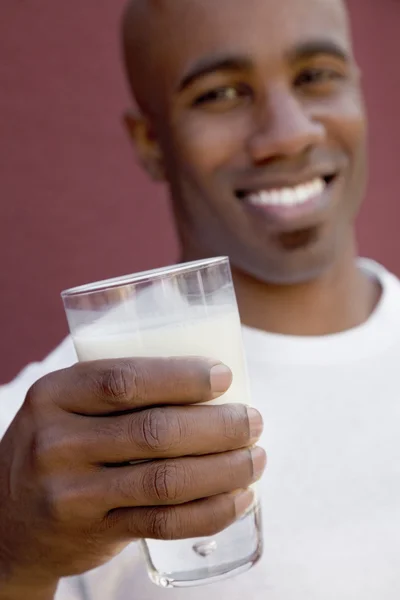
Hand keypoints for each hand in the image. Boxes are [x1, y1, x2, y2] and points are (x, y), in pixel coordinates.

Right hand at [0, 358, 264, 590]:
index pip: (123, 380)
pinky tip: (240, 497)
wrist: (6, 518)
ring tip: (257, 458)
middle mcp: (56, 443)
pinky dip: (211, 511)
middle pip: (153, 431)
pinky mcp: (92, 534)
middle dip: (217, 426)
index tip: (225, 377)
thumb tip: (208, 378)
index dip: (181, 377)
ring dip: (224, 469)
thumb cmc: (57, 443)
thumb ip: (115, 391)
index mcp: (54, 395)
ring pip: (165, 481)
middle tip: (253, 420)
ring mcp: (72, 494)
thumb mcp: (65, 406)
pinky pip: (163, 523)